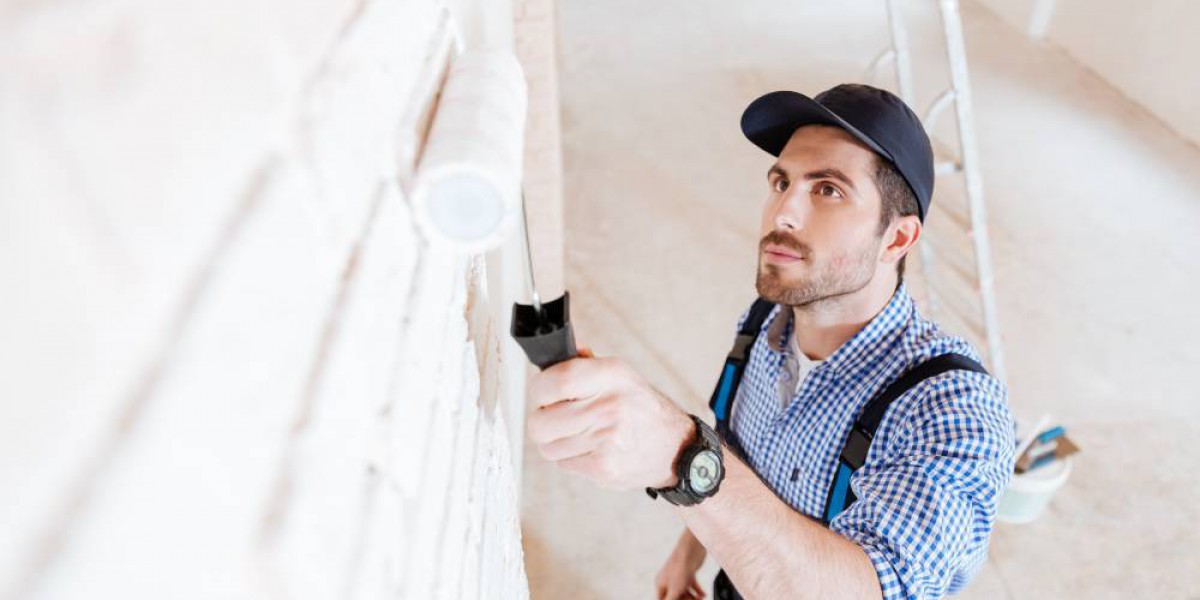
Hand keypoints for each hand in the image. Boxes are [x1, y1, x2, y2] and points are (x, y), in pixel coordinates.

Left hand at [527, 346, 693, 489]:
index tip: (540, 394)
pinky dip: (570, 458)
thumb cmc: (642, 410)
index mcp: (612, 375)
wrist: (676, 449)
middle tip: (552, 417)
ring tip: (577, 435)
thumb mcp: (621, 376)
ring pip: (547, 446)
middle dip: (541, 421)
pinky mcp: (604, 467)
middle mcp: (610, 405)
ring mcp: (606, 439)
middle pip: (541, 421)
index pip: (557, 380)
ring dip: (555, 442)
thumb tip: (555, 355)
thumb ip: (585, 365)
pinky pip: (563, 463)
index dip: (539, 389)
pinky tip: (590, 449)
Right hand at [656, 529, 706, 599]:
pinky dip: (698, 591)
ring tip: (699, 599)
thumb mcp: (674, 590)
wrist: (691, 550)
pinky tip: (703, 594)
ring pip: (684, 592)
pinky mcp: (688, 573)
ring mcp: (679, 576)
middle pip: (675, 597)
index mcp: (661, 583)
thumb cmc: (679, 567)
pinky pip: (692, 586)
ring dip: (692, 598)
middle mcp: (668, 580)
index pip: (662, 599)